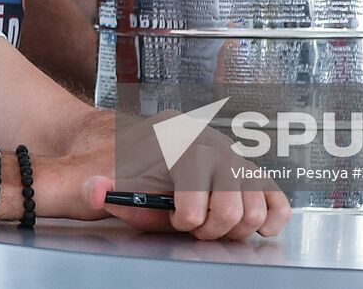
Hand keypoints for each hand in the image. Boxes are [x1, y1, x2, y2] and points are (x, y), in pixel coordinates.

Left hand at [84, 142, 290, 240]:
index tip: (175, 218)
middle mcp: (208, 139)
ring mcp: (228, 153)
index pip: (203, 170)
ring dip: (235, 225)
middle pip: (237, 196)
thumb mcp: (89, 176)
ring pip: (258, 201)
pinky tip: (254, 227)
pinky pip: (273, 193)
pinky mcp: (241, 170)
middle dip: (214, 224)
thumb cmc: (105, 166)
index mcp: (175, 135)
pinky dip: (270, 215)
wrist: (113, 148)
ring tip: (207, 224)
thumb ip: (89, 186)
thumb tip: (96, 191)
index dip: (189, 208)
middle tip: (191, 226)